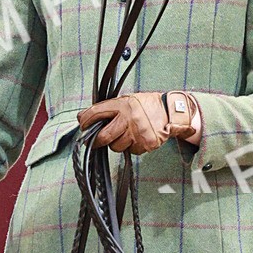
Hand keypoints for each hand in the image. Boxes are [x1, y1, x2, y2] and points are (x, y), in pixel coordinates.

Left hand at [78, 91, 198, 155]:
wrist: (170, 112)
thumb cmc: (146, 105)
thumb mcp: (127, 100)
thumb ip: (110, 108)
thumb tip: (87, 117)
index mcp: (122, 105)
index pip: (96, 113)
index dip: (85, 120)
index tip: (82, 125)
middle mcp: (128, 119)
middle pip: (104, 137)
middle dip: (97, 141)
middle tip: (96, 141)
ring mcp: (137, 133)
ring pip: (116, 147)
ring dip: (117, 144)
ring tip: (124, 135)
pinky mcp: (145, 144)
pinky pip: (131, 152)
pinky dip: (131, 147)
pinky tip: (136, 138)